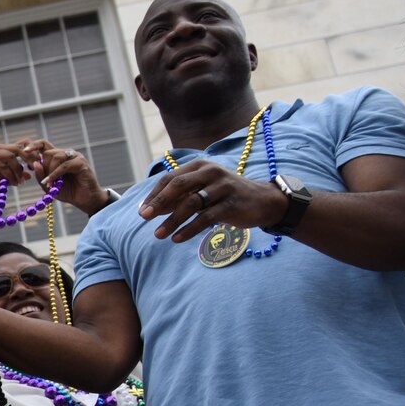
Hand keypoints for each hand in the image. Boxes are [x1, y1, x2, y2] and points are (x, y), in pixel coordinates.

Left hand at [21, 140, 113, 216]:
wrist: (84, 200)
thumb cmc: (67, 192)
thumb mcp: (48, 186)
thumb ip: (41, 175)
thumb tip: (35, 163)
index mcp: (57, 157)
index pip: (43, 145)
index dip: (33, 146)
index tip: (23, 152)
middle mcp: (66, 153)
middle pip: (48, 152)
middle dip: (43, 167)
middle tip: (44, 181)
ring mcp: (74, 156)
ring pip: (56, 157)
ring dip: (50, 171)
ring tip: (49, 184)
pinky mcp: (81, 162)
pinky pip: (64, 165)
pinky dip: (55, 174)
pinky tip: (50, 183)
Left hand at [137, 159, 282, 243]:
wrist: (263, 201)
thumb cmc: (225, 196)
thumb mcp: (201, 191)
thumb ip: (178, 197)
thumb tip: (149, 209)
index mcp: (200, 166)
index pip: (171, 178)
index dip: (154, 194)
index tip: (142, 211)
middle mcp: (211, 172)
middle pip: (179, 185)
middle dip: (159, 202)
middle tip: (144, 217)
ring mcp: (223, 187)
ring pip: (191, 203)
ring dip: (172, 220)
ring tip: (158, 235)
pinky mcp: (232, 204)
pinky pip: (206, 218)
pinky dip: (189, 229)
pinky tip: (178, 239)